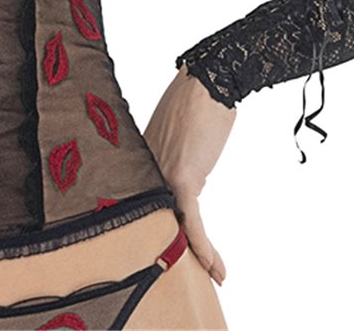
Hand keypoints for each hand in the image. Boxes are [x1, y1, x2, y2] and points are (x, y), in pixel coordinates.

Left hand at [143, 62, 236, 286]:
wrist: (207, 80)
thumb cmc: (195, 103)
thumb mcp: (176, 135)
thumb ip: (170, 158)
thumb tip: (181, 180)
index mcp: (141, 159)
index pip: (143, 200)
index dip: (151, 227)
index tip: (160, 248)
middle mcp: (146, 167)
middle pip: (155, 216)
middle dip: (171, 245)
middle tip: (184, 270)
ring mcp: (162, 172)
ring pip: (175, 222)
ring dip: (195, 252)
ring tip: (210, 273)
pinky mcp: (182, 175)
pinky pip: (192, 218)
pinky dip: (203, 244)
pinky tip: (212, 265)